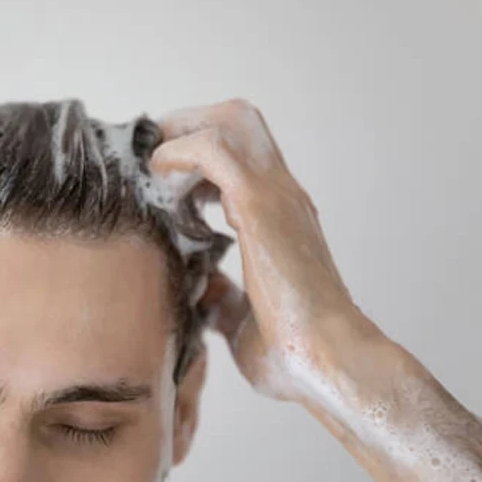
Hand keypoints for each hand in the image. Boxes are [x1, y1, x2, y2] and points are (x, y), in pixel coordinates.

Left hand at [152, 100, 372, 400]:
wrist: (327, 363)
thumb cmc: (294, 353)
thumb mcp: (243, 321)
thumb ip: (225, 299)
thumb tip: (204, 291)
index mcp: (280, 218)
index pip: (240, 151)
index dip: (195, 150)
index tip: (163, 179)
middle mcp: (281, 196)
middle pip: (237, 118)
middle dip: (185, 126)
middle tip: (154, 161)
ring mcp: (276, 196)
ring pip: (229, 120)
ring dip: (182, 134)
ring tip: (156, 171)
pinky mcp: (261, 205)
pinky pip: (214, 149)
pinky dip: (180, 154)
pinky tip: (164, 183)